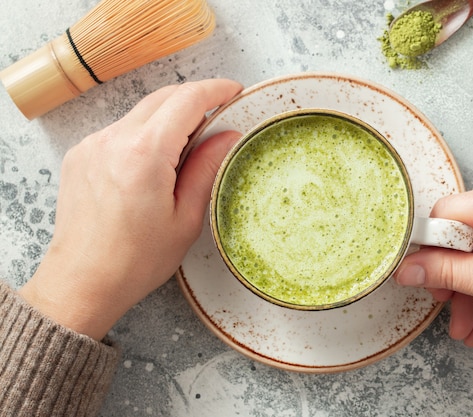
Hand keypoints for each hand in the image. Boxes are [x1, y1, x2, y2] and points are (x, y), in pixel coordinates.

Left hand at [19, 79, 242, 340]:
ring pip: (141, 112)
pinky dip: (144, 132)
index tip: (234, 91)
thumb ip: (207, 168)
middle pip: (163, 97)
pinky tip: (155, 159)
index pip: (186, 100)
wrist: (82, 282)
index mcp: (144, 154)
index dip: (215, 90)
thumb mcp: (185, 219)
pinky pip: (120, 128)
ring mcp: (92, 144)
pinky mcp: (81, 154)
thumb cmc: (134, 261)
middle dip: (194, 98)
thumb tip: (228, 136)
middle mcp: (113, 140)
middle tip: (219, 115)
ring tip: (188, 145)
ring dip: (169, 117)